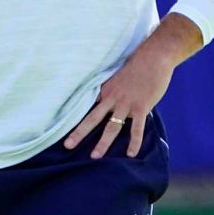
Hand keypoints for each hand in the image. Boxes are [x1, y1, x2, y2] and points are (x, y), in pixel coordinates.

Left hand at [63, 13, 201, 158]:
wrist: (152, 58)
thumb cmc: (135, 65)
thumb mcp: (116, 76)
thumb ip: (111, 90)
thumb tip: (106, 99)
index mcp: (104, 90)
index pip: (85, 106)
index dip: (74, 117)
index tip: (61, 126)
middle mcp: (111, 98)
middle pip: (92, 119)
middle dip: (79, 133)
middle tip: (67, 146)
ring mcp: (126, 104)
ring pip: (112, 127)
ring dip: (103, 143)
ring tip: (95, 156)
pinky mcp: (141, 107)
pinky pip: (136, 129)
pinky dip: (134, 142)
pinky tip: (131, 154)